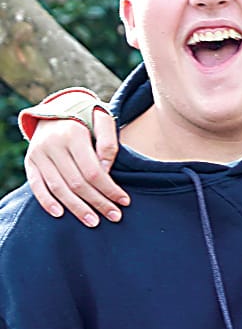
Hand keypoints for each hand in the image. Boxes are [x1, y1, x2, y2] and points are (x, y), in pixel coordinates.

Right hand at [24, 111, 128, 226]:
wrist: (56, 107)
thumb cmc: (86, 116)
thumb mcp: (103, 119)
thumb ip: (108, 143)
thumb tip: (106, 171)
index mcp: (72, 134)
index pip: (93, 171)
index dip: (109, 189)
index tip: (124, 201)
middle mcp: (52, 145)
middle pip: (77, 183)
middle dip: (98, 202)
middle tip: (115, 216)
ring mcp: (38, 154)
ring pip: (58, 188)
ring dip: (76, 208)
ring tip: (93, 221)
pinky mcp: (30, 161)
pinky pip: (36, 185)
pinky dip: (46, 201)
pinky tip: (61, 214)